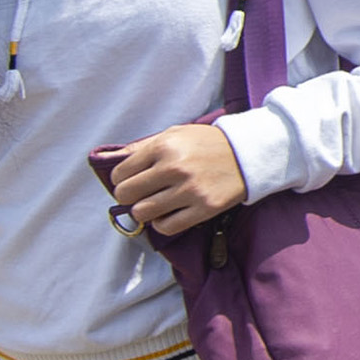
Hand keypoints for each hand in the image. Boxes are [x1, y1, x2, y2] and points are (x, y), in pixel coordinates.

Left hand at [98, 124, 249, 238]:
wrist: (249, 154)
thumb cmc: (208, 143)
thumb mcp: (175, 133)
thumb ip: (143, 146)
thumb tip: (110, 159)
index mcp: (163, 147)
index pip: (120, 173)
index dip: (121, 180)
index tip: (132, 181)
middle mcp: (174, 168)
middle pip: (127, 194)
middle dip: (128, 197)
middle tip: (139, 196)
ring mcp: (190, 190)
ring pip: (143, 212)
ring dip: (144, 212)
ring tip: (154, 205)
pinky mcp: (204, 208)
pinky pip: (167, 226)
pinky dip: (162, 224)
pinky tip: (168, 214)